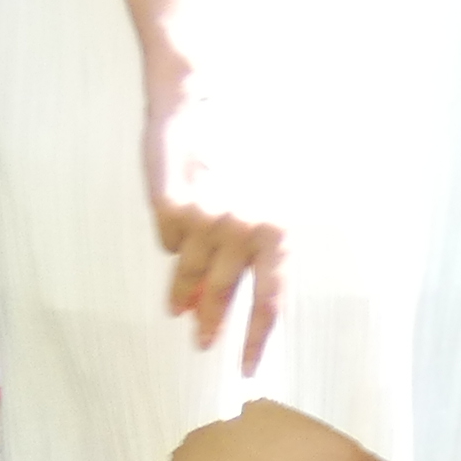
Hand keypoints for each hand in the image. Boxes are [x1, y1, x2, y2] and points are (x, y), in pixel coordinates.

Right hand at [142, 70, 283, 372]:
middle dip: (211, 323)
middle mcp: (242, 229)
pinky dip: (175, 236)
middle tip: (203, 342)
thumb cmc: (263, 134)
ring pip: (187, 272)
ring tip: (180, 306)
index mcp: (279, 228)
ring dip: (184, 291)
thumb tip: (264, 276)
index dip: (256, 338)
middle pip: (219, 295)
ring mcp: (203, 219)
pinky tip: (183, 219)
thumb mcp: (291, 180)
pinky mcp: (170, 206)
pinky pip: (169, 238)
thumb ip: (275, 231)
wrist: (217, 90)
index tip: (247, 369)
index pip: (270, 299)